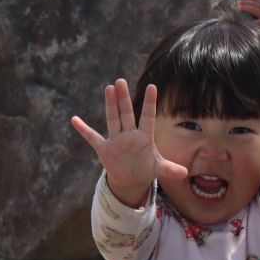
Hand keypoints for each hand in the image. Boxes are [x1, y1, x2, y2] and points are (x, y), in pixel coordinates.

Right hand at [70, 80, 187, 206]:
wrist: (131, 179)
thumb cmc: (146, 168)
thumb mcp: (159, 169)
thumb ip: (170, 168)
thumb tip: (185, 173)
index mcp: (144, 136)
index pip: (148, 116)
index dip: (150, 103)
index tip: (153, 87)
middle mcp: (130, 134)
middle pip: (126, 113)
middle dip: (123, 98)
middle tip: (121, 81)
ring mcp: (116, 140)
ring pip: (113, 119)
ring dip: (110, 105)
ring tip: (109, 88)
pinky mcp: (105, 149)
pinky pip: (92, 138)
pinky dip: (83, 130)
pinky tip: (75, 120)